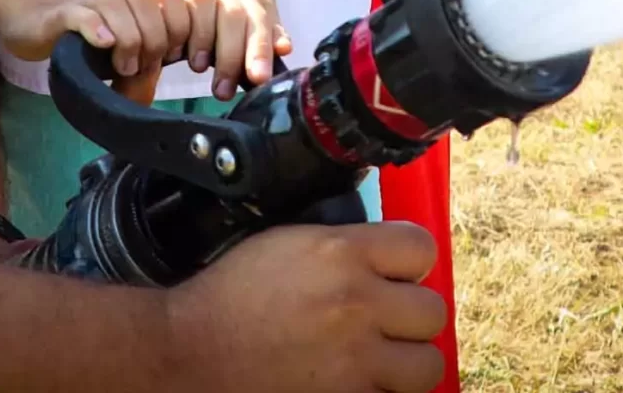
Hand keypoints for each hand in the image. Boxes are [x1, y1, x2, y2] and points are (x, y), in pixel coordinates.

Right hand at [0, 0, 189, 105]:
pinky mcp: (60, 14)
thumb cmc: (82, 36)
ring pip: (118, 5)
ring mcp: (87, 3)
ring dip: (128, 39)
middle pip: (147, 0)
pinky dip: (96, 28)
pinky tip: (103, 44)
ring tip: (121, 68)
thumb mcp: (118, 49)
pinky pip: (82, 15)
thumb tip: (155, 93)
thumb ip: (141, 60)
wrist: (32, 14)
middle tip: (139, 67)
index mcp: (135, 0)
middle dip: (152, 37)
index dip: (177, 26)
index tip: (168, 57)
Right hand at [158, 0, 292, 99]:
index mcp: (252, 3)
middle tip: (223, 91)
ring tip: (198, 67)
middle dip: (229, 56)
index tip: (258, 78)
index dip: (258, 52)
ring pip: (202, 9)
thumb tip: (285, 49)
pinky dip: (173, 25)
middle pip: (232, 21)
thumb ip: (271, 33)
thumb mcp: (263, 11)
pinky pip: (173, 4)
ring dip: (200, 39)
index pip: (258, 27)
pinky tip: (170, 48)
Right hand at [165, 223, 445, 392]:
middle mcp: (357, 304)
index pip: (421, 248)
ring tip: (381, 362)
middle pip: (432, 311)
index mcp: (341, 253)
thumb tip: (381, 254)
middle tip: (386, 325)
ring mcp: (355, 360)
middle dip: (411, 318)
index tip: (397, 276)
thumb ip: (341, 245)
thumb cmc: (230, 296)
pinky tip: (356, 382)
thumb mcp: (286, 243)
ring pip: (427, 365)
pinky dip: (379, 392)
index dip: (410, 264)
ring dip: (407, 364)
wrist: (190, 352)